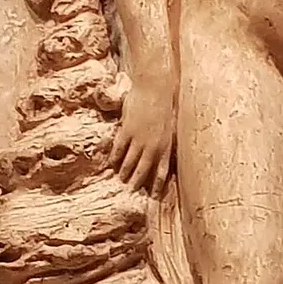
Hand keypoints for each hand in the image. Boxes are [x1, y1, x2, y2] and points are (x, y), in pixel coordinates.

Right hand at [110, 71, 175, 192]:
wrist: (155, 88)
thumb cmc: (166, 102)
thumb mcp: (171, 124)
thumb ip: (166, 138)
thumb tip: (163, 149)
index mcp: (166, 145)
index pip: (162, 171)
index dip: (157, 184)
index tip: (154, 196)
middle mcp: (153, 145)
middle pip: (144, 169)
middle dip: (138, 181)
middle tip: (132, 190)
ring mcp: (139, 138)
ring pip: (130, 161)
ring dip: (125, 171)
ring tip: (121, 179)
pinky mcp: (127, 130)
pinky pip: (119, 148)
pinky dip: (115, 157)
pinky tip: (111, 163)